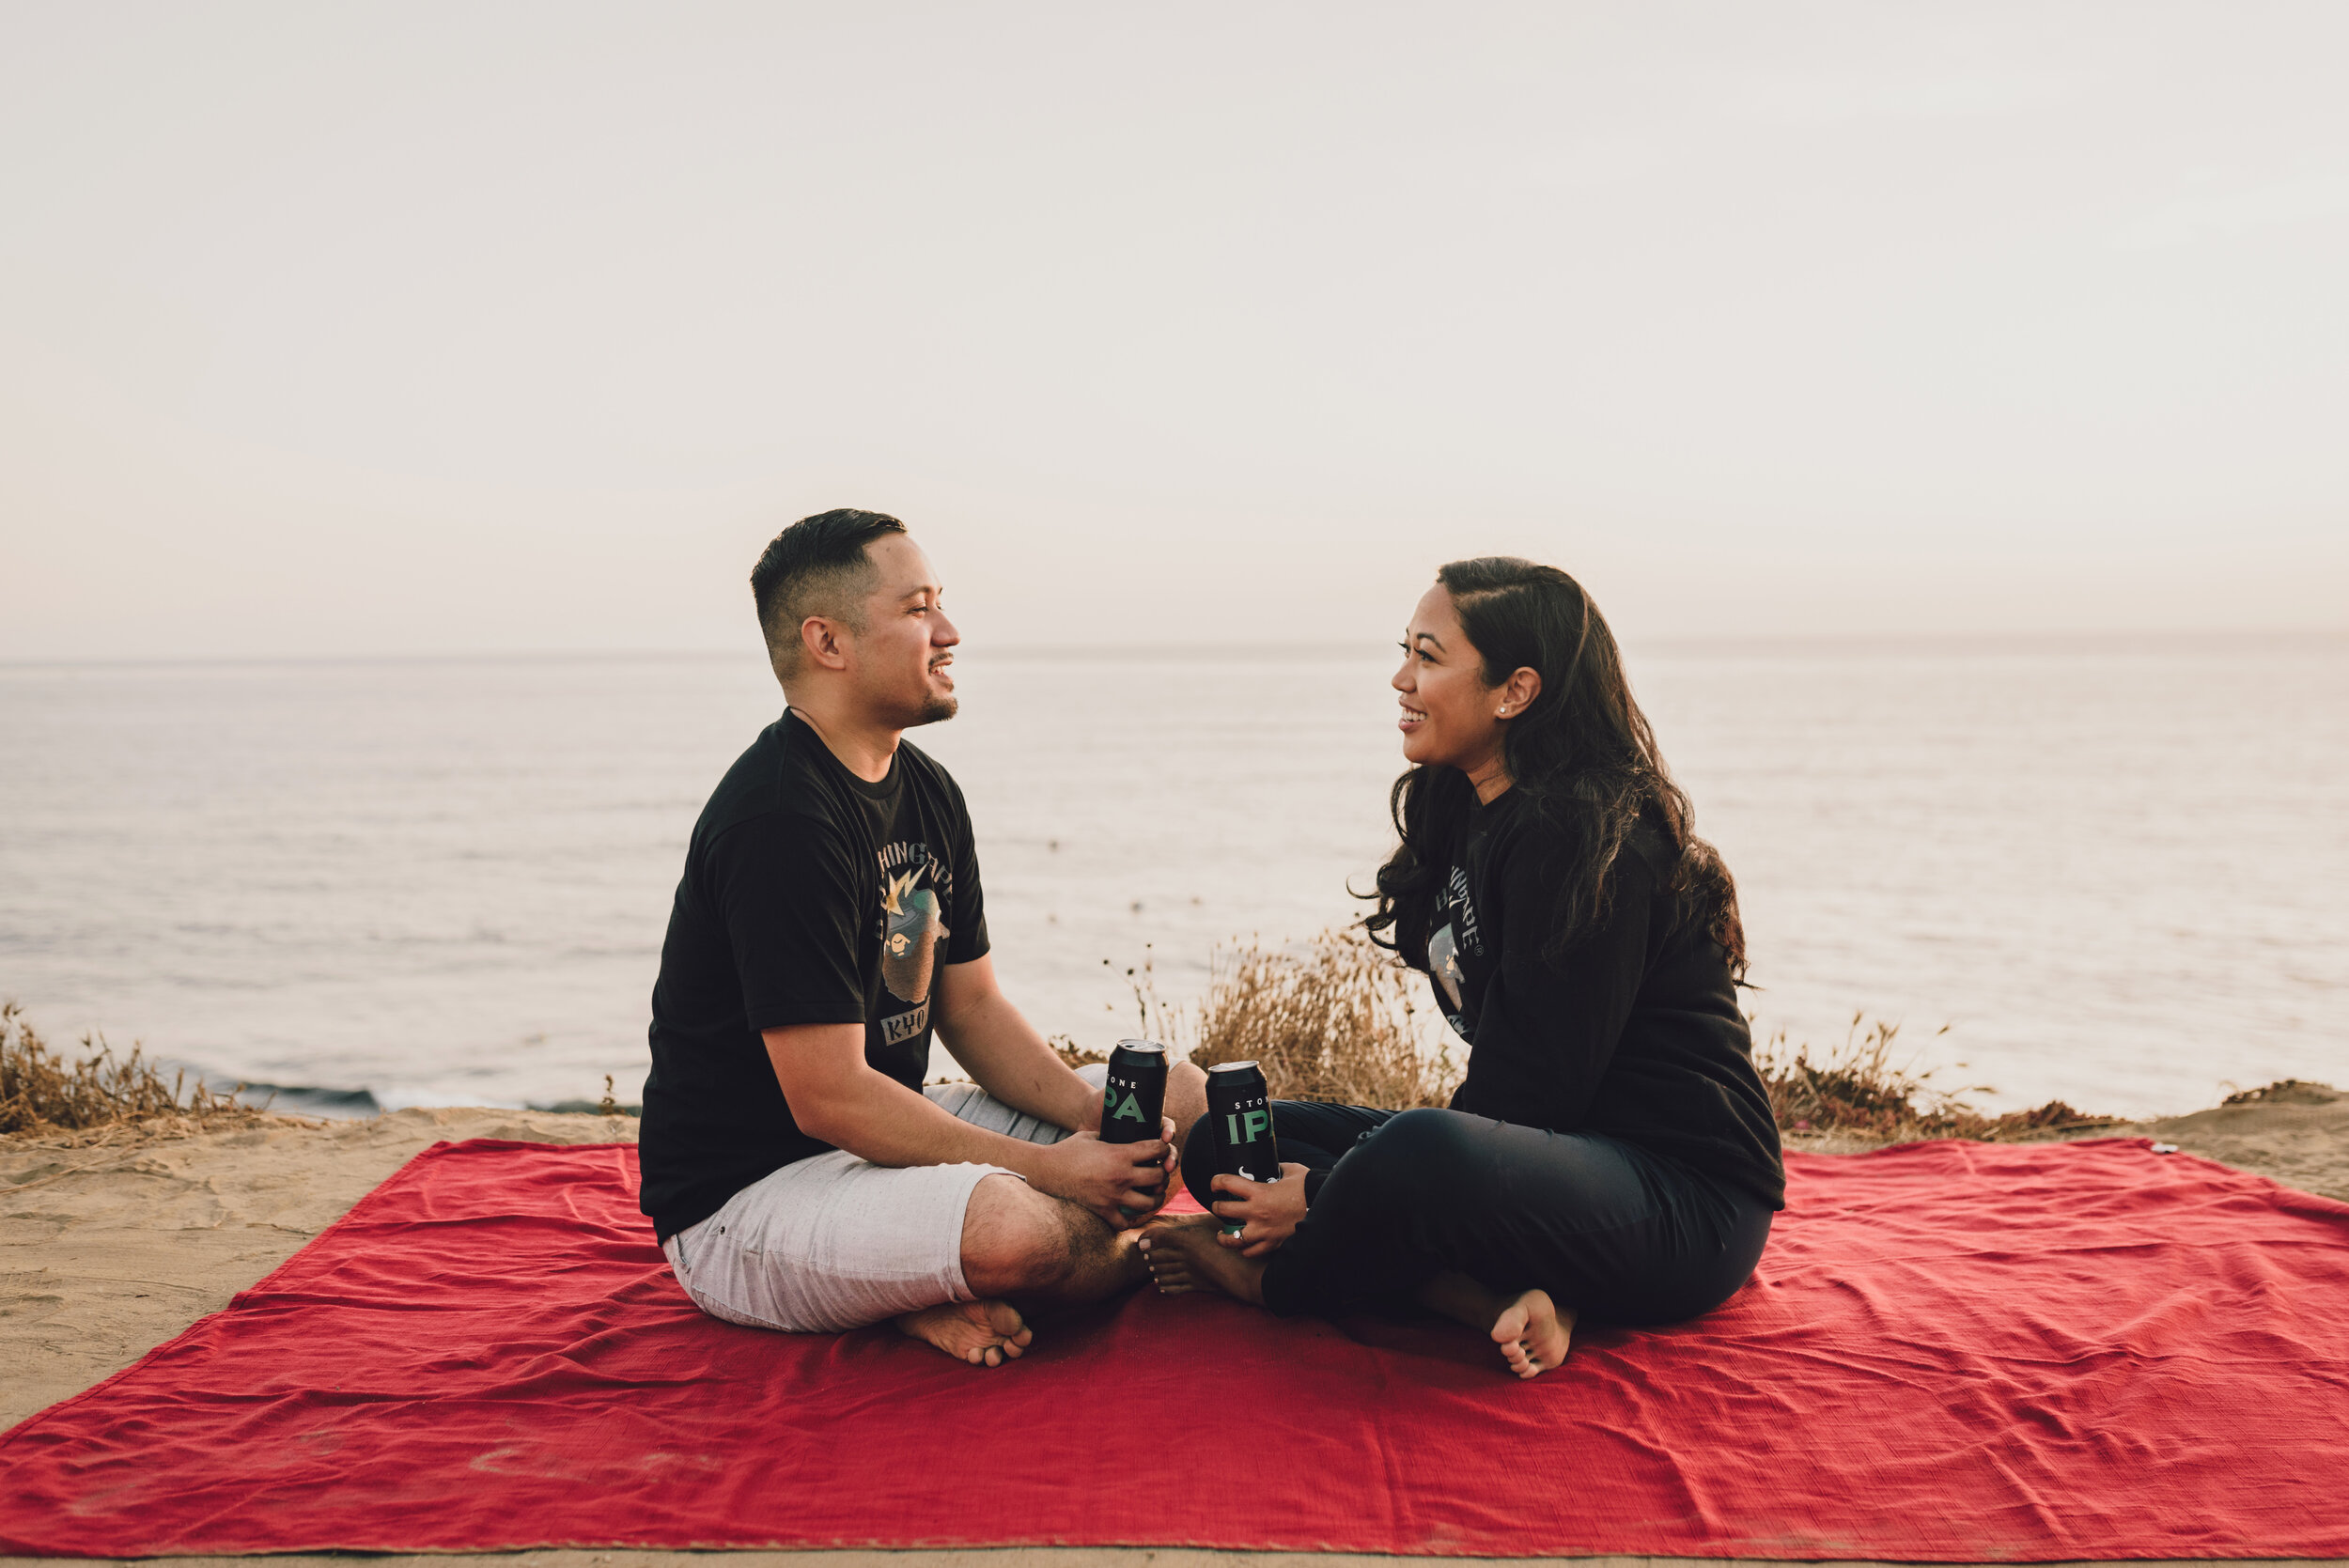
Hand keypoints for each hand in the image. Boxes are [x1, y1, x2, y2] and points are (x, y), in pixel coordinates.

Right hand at [1030, 1130, 1168, 1228]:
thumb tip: (1128, 1132)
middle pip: (1159, 1176)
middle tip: (1161, 1171)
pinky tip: (1132, 1212)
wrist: (1047, 1170)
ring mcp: (1113, 1196)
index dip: (1164, 1147)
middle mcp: (1121, 1176)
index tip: (1162, 1149)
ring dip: (1155, 1198)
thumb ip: (1113, 1134)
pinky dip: (1132, 1220)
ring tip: (1153, 1194)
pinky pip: (1126, 1223)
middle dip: (1163, 1173)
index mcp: (1120, 1154)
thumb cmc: (1069, 1150)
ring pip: (1149, 1203)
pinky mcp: (1103, 1211)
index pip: (1156, 1149)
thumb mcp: (1093, 1135)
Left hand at [1211, 1161, 1311, 1256]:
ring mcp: (1264, 1231)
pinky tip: (1242, 1246)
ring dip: (1223, 1236)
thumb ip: (1277, 1167)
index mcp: (1260, 1192)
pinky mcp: (1273, 1243)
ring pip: (1232, 1239)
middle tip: (1218, 1206)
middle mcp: (1257, 1212)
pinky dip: (1244, 1249)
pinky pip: (1251, 1252)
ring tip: (1221, 1234)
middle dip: (1216, 1207)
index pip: (1228, 1183)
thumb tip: (1271, 1165)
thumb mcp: (1291, 1171)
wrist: (1326, 1207)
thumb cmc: (1309, 1187)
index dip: (1216, 1182)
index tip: (1215, 1184)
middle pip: (1223, 1211)